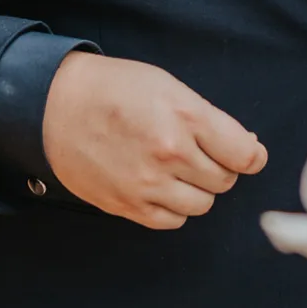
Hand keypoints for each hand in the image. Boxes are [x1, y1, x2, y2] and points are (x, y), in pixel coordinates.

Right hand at [42, 52, 266, 229]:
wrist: (56, 107)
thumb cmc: (114, 90)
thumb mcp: (168, 86)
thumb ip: (208, 119)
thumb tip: (246, 148)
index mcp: (185, 117)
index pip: (244, 154)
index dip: (251, 155)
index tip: (246, 154)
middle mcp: (169, 154)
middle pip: (224, 181)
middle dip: (219, 168)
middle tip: (199, 153)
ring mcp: (147, 184)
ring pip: (202, 205)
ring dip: (198, 190)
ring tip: (178, 170)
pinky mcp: (126, 205)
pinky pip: (172, 221)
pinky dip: (174, 208)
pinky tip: (162, 187)